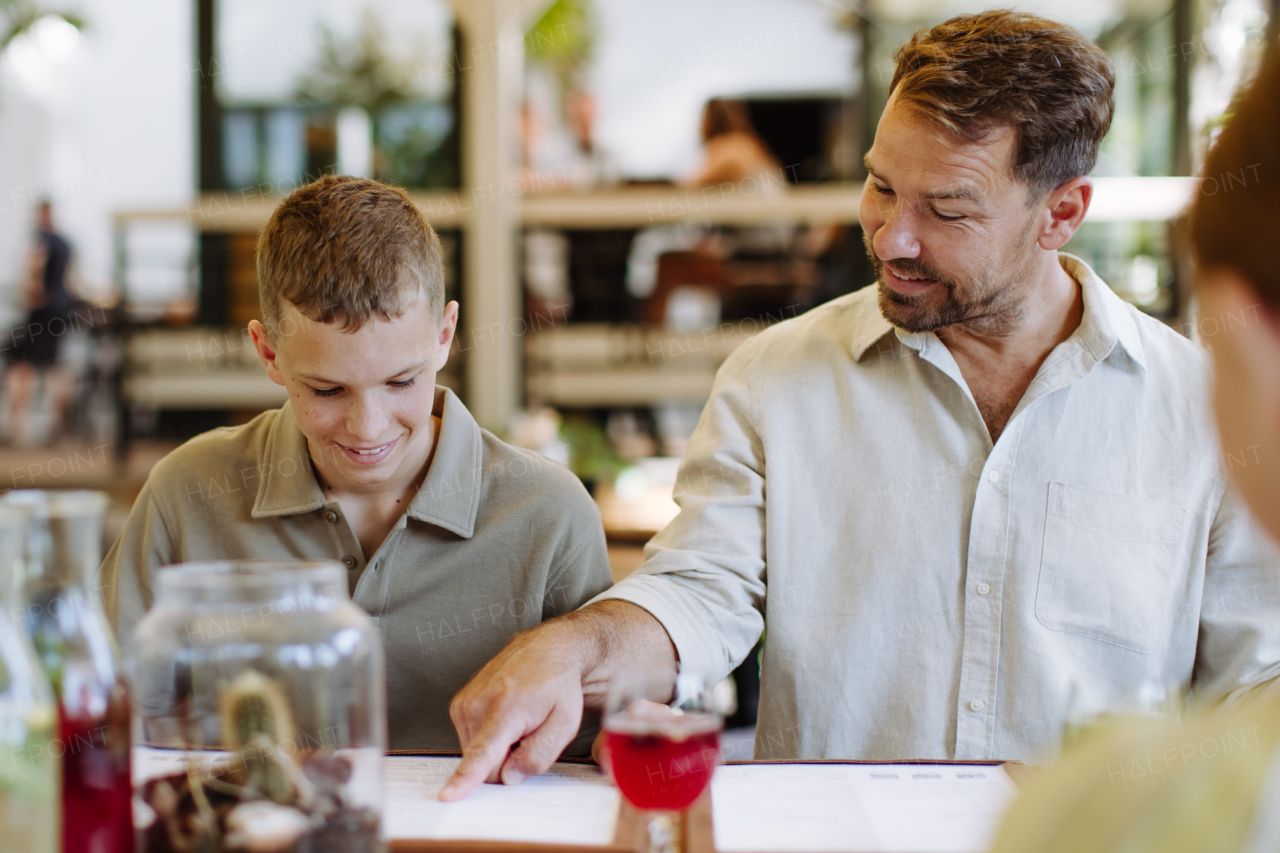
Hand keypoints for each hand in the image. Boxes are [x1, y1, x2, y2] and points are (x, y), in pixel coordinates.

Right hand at [441, 601, 677, 800]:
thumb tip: (509, 776)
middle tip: (529, 733)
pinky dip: (490, 737)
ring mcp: (465, 703)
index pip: (482, 752)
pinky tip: (506, 718)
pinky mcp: (459, 705)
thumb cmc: (558, 683)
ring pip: (477, 754)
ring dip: (500, 748)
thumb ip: (539, 754)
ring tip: (518, 722)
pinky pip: (472, 741)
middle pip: (485, 764)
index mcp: (506, 708)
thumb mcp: (565, 723)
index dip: (465, 778)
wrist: (547, 649)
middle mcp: (479, 703)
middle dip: (508, 760)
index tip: (448, 794)